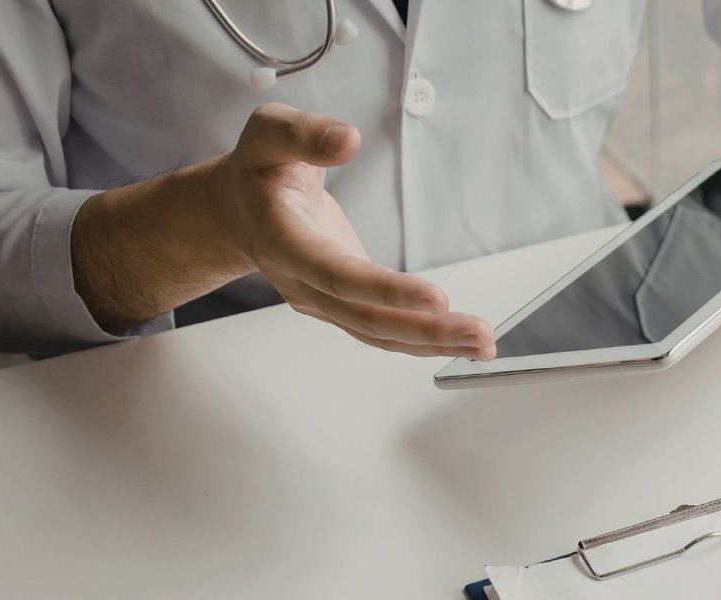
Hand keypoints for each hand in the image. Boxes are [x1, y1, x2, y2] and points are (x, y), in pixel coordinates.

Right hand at [215, 103, 494, 357]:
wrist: (237, 211)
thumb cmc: (258, 169)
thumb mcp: (268, 133)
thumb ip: (303, 134)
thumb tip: (346, 139)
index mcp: (281, 237)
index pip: (335, 272)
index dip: (385, 290)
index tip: (435, 296)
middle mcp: (300, 280)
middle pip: (364, 318)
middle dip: (424, 329)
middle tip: (478, 332)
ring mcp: (320, 300)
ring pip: (377, 333)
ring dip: (433, 342)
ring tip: (483, 344)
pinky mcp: (340, 306)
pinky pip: (382, 332)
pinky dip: (423, 340)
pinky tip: (462, 341)